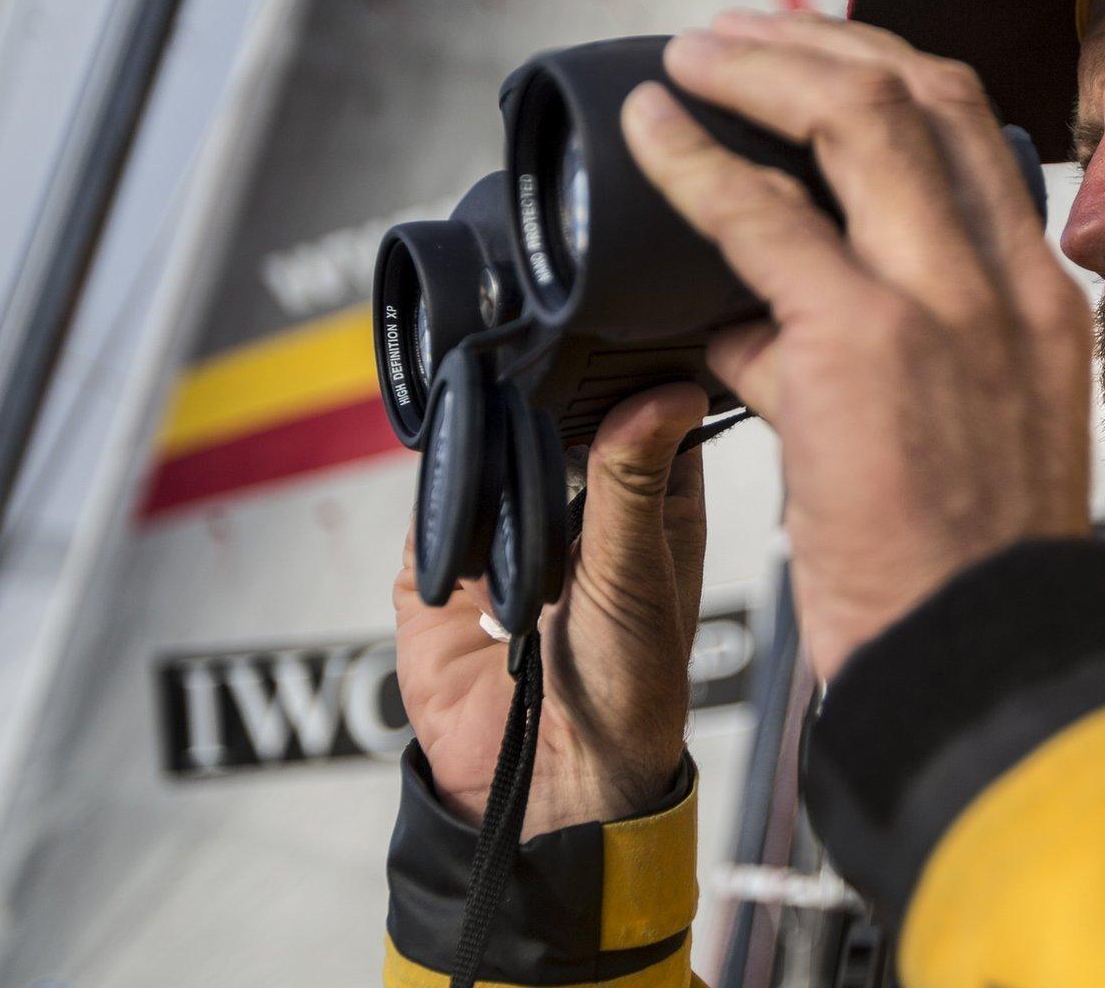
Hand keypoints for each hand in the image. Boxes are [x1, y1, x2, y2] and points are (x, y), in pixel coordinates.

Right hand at [393, 383, 708, 835]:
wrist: (546, 782)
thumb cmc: (628, 688)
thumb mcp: (637, 573)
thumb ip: (635, 480)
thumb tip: (670, 389)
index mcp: (648, 499)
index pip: (636, 403)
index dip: (622, 367)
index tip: (604, 323)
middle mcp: (578, 505)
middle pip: (546, 416)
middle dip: (533, 394)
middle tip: (525, 350)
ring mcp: (507, 532)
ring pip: (483, 452)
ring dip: (481, 446)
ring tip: (491, 431)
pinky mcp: (443, 566)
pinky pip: (433, 508)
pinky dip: (438, 500)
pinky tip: (456, 499)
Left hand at [622, 10, 1093, 679]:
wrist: (988, 668)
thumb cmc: (965, 578)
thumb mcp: (958, 440)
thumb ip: (864, 361)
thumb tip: (755, 325)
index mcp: (1040, 302)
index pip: (973, 131)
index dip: (883, 71)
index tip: (812, 63)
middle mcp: (1007, 283)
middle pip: (922, 91)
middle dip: (818, 41)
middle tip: (738, 38)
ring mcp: (944, 304)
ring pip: (859, 115)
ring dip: (762, 66)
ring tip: (692, 59)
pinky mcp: (864, 344)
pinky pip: (763, 218)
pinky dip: (697, 160)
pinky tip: (649, 134)